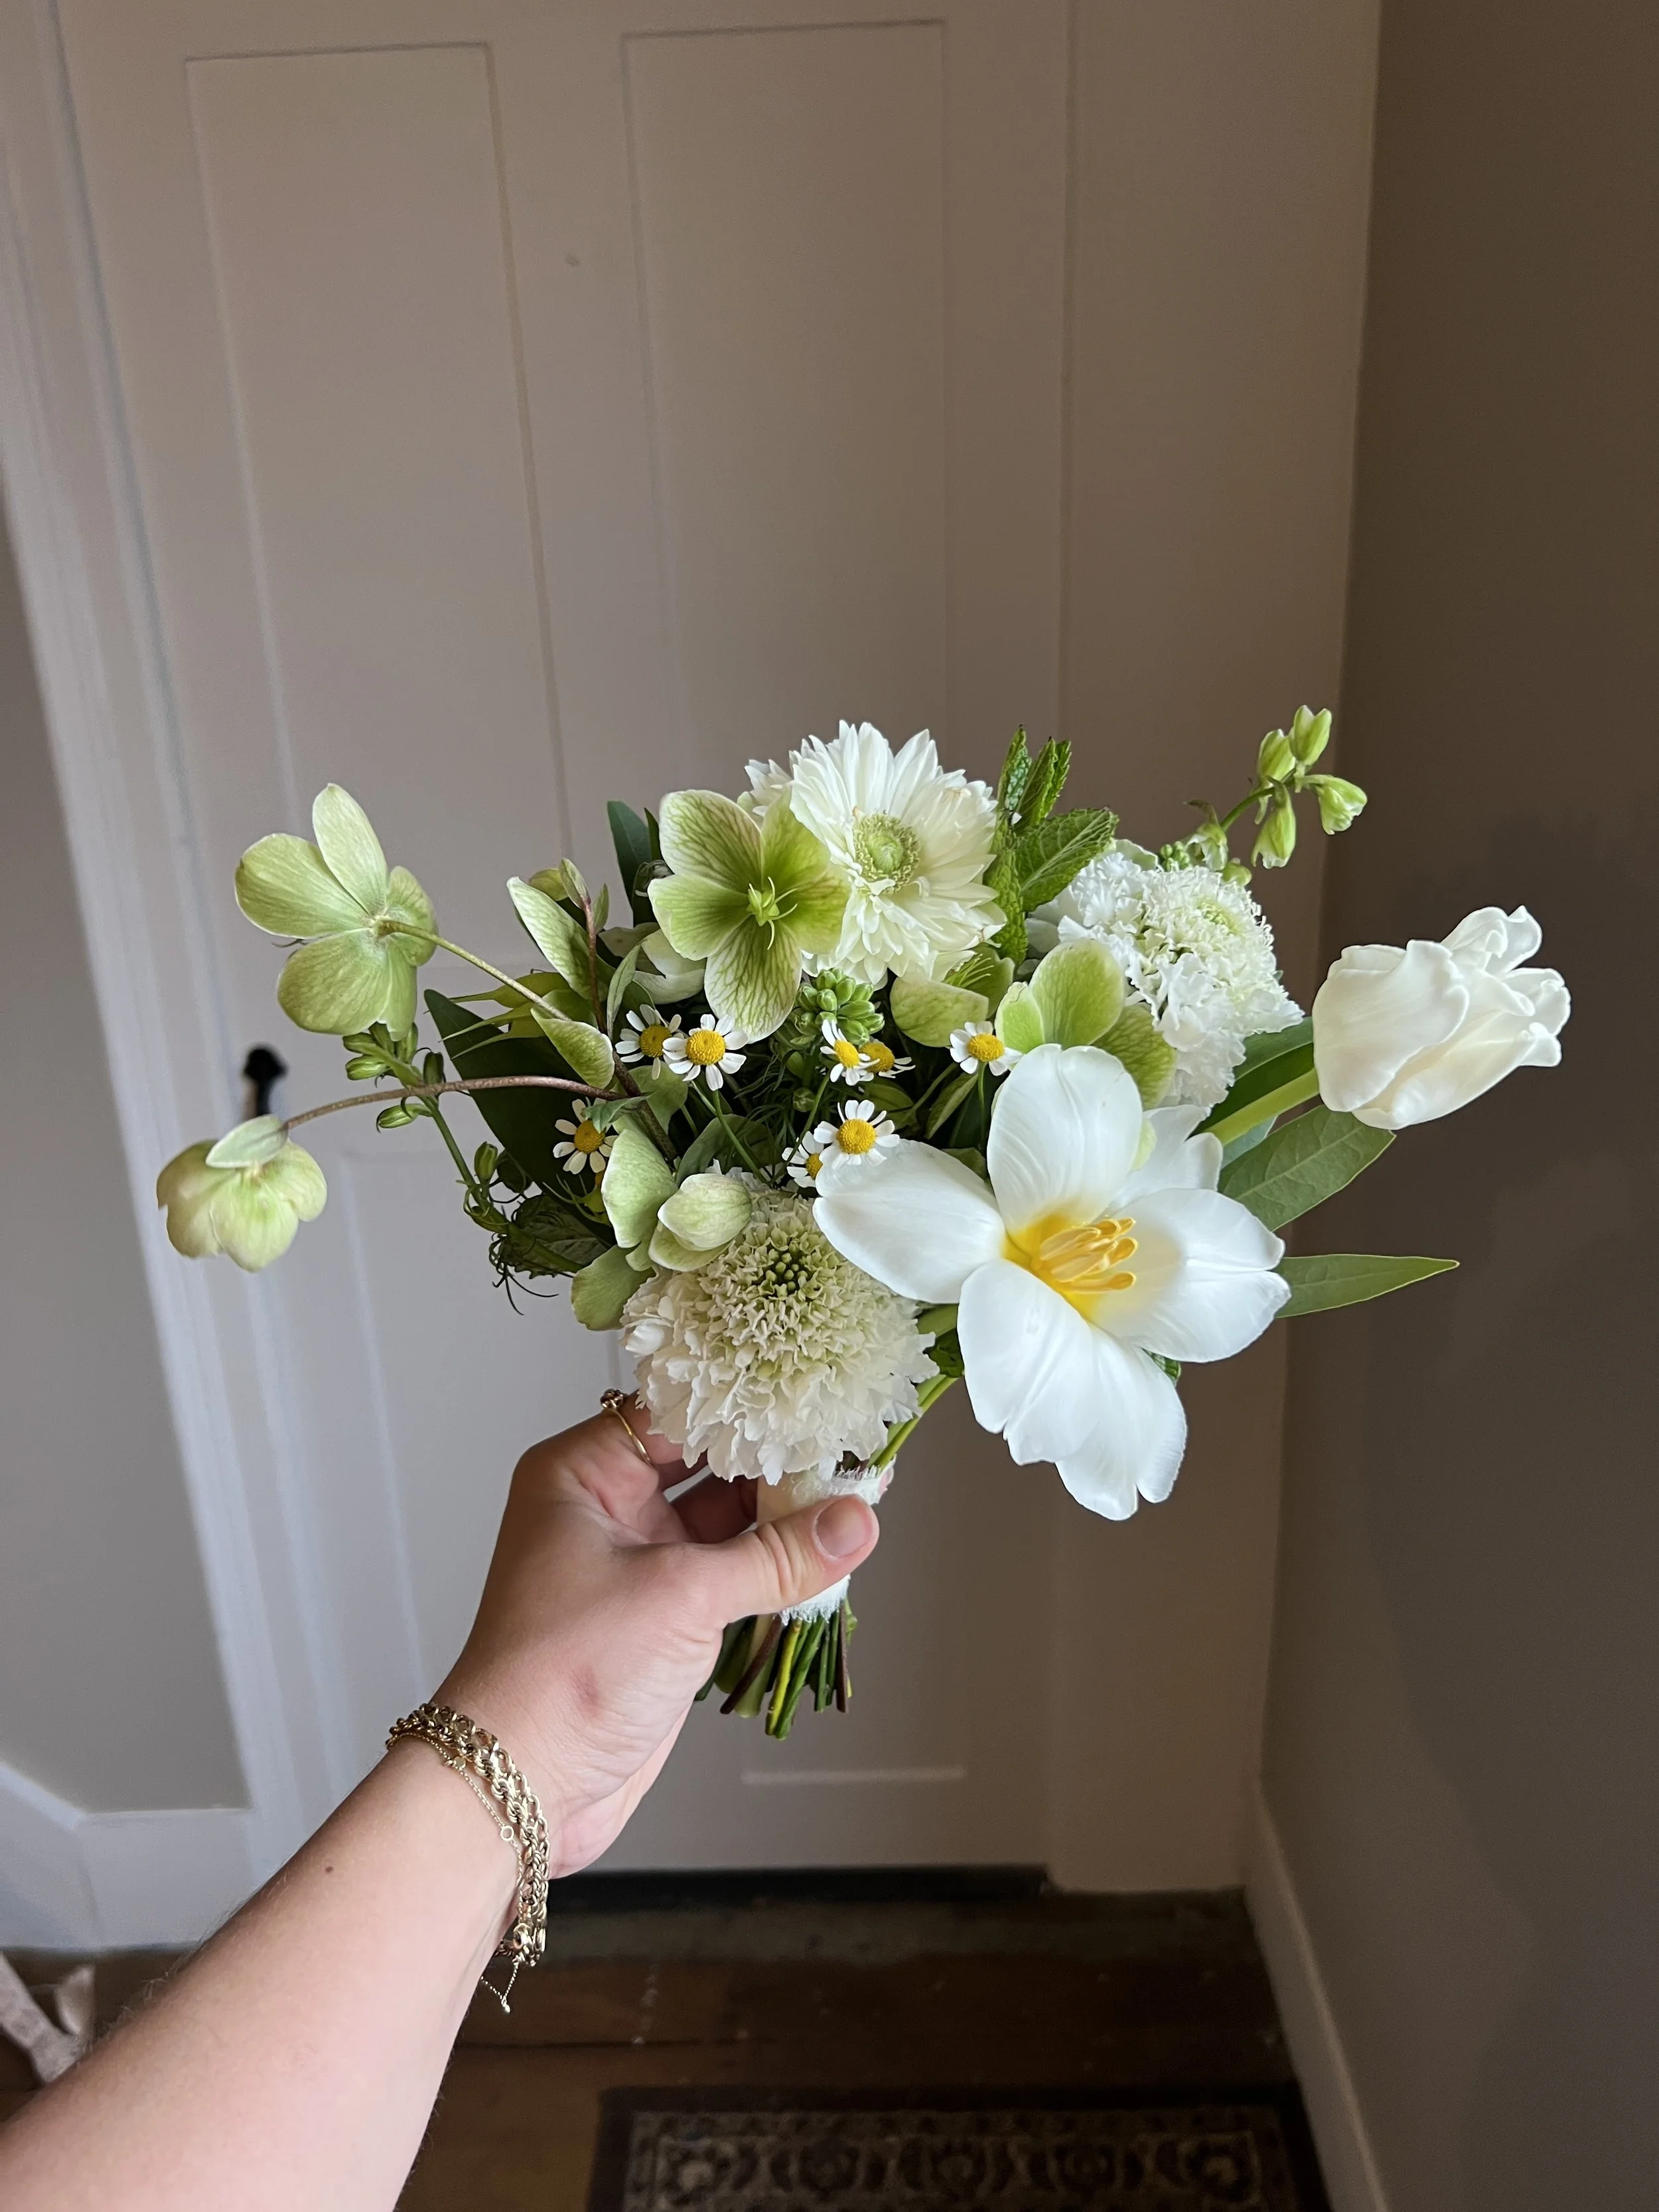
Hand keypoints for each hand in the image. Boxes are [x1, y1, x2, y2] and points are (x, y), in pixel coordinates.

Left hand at [436, 1402, 878, 1874]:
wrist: (522, 1783)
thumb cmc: (564, 1671)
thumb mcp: (681, 1597)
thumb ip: (776, 1557)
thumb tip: (855, 1520)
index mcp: (582, 1473)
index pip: (678, 1410)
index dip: (747, 1404)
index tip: (816, 1398)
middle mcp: (606, 1508)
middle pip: (709, 1462)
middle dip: (777, 1462)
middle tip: (849, 1448)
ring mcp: (636, 1563)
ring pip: (726, 1521)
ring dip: (784, 1518)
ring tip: (856, 1497)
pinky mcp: (663, 1616)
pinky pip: (731, 1574)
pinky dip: (776, 1567)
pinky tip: (829, 1554)